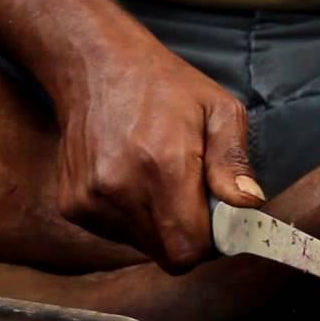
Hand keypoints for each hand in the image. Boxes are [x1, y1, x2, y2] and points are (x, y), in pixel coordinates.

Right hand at [55, 27, 264, 273]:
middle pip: (168, 254)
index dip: (212, 241)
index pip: (191, 248)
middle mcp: (120, 188)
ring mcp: (89, 200)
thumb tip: (249, 203)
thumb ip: (234, 161)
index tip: (217, 217)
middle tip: (192, 196)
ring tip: (159, 180)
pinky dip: (133, 218)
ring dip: (160, 226)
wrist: (97, 66)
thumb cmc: (166, 87)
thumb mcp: (220, 110)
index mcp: (163, 166)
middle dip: (189, 235)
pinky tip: (133, 180)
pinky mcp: (71, 205)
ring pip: (143, 246)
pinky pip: (116, 234)